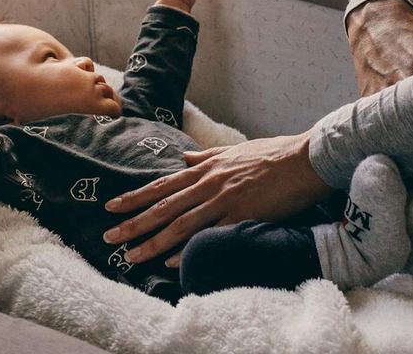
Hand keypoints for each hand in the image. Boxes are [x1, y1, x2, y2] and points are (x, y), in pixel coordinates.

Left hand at [101, 132, 331, 266]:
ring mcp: (225, 199)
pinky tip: (171, 261)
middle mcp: (209, 183)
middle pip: (164, 206)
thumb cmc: (272, 153)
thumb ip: (208, 156)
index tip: (112, 206)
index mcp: (207, 168)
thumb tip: (186, 157)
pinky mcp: (242, 215)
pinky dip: (189, 248)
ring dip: (153, 241)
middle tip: (108, 236)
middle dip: (134, 222)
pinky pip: (210, 235)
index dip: (136, 196)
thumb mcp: (234, 150)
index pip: (162, 184)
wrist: (304, 158)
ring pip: (180, 223)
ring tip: (131, 257)